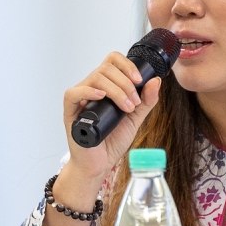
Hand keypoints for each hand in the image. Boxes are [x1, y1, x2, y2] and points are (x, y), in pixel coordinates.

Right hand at [44, 52, 161, 225]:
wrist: (99, 164)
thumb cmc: (112, 141)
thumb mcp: (135, 119)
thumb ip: (146, 101)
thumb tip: (155, 80)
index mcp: (106, 86)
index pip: (112, 61)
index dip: (127, 65)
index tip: (139, 80)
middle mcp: (92, 88)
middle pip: (106, 68)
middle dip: (126, 83)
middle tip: (134, 103)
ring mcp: (80, 99)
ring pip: (95, 78)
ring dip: (116, 90)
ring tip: (126, 108)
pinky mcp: (70, 111)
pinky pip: (73, 93)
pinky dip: (89, 91)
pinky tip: (102, 97)